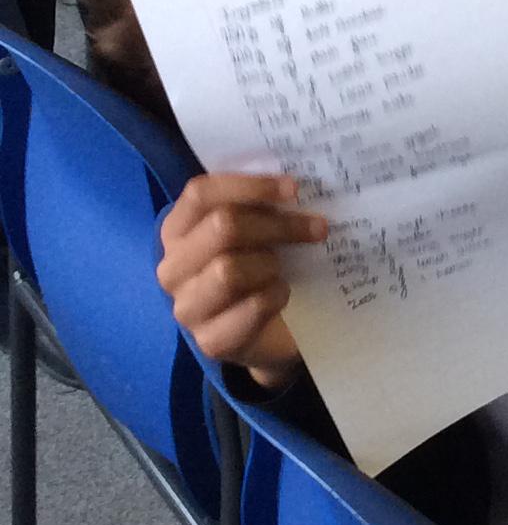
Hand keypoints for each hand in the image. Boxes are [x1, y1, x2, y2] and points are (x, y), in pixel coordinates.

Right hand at [157, 173, 325, 389]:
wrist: (274, 333)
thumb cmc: (263, 270)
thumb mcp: (260, 233)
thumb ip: (263, 207)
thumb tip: (294, 184)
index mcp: (178, 232)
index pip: (200, 194)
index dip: (249, 186)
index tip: (294, 188)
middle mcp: (173, 268)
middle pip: (221, 227)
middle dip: (277, 224)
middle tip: (318, 227)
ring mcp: (187, 307)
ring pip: (229, 269)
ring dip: (271, 264)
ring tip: (286, 269)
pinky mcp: (210, 341)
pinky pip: (252, 306)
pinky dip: (277, 295)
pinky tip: (283, 294)